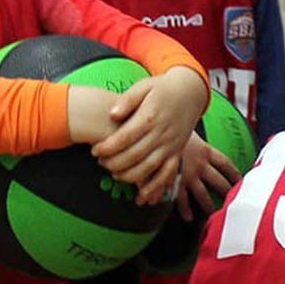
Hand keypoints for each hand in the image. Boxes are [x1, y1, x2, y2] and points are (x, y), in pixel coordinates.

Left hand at [90, 66, 208, 205]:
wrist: (190, 92)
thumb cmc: (162, 89)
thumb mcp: (143, 87)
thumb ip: (127, 100)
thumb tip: (111, 114)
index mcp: (150, 117)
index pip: (125, 137)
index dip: (108, 147)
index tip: (94, 151)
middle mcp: (162, 134)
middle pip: (135, 155)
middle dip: (114, 163)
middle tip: (100, 163)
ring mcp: (171, 145)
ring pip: (149, 168)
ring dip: (130, 176)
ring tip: (114, 174)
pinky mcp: (177, 153)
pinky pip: (168, 174)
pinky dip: (156, 187)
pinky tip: (143, 196)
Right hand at [172, 133, 241, 221]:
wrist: (156, 134)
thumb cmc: (170, 128)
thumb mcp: (185, 129)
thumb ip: (193, 137)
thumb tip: (198, 135)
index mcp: (204, 150)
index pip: (225, 164)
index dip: (234, 173)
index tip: (241, 180)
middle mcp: (199, 164)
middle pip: (219, 182)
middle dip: (227, 192)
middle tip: (234, 202)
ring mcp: (188, 175)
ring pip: (203, 194)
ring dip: (209, 205)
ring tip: (214, 214)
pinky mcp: (175, 182)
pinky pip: (182, 200)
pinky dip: (185, 210)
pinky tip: (188, 217)